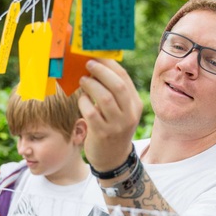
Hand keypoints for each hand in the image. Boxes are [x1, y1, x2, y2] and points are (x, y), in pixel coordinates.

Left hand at [78, 58, 142, 172]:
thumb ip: (113, 93)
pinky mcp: (103, 134)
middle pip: (117, 86)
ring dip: (91, 85)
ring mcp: (117, 125)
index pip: (124, 79)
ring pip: (105, 98)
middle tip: (88, 64)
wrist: (112, 158)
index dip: (110, 65)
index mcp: (135, 104)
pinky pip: (92, 113)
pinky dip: (84, 102)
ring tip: (83, 80)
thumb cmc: (112, 128)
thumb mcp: (120, 111)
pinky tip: (80, 99)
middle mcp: (129, 114)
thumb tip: (96, 66)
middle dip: (101, 72)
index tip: (97, 56)